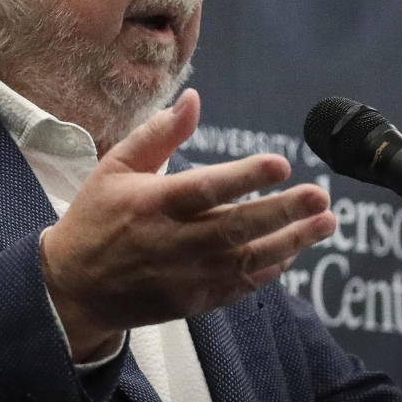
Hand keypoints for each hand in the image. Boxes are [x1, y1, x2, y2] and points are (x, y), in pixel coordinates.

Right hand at [40, 89, 336, 361]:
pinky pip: (240, 286)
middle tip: (320, 196)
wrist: (75, 287)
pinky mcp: (193, 301)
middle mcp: (172, 242)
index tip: (280, 164)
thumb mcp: (115, 167)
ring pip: (247, 259)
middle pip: (236, 227)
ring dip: (291, 241)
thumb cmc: (96, 218)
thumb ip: (158, 134)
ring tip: (325, 222)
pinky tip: (293, 251)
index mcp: (152, 204)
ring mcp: (185, 276)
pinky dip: (269, 270)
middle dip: (283, 212)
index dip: (244, 177)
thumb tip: (193, 99)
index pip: (205, 189)